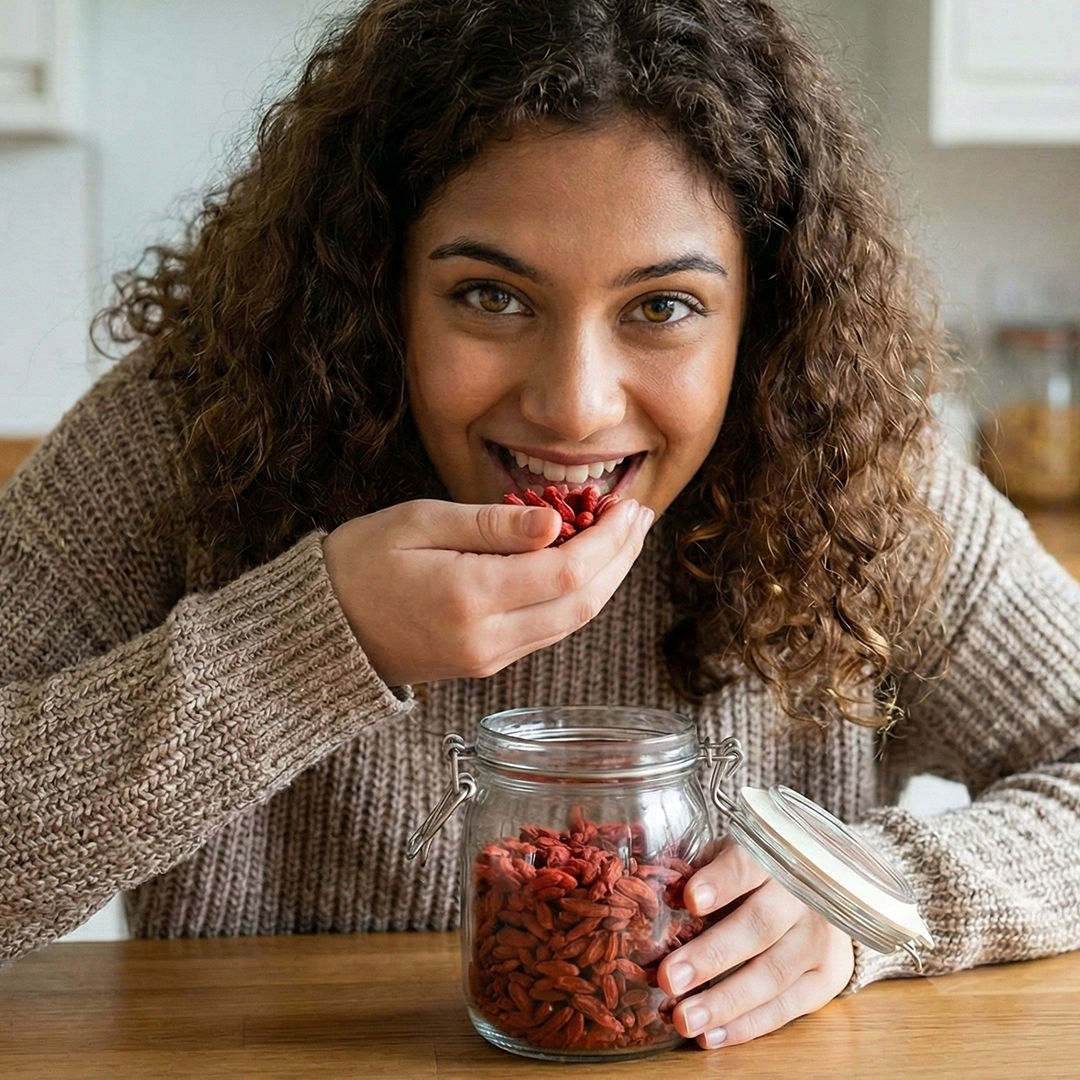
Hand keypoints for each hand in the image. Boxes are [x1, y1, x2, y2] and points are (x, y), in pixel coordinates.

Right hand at [322, 497, 653, 685]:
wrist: (323, 631)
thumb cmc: (361, 563)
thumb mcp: (418, 522)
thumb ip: (491, 525)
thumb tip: (555, 521)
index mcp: (470, 596)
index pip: (568, 569)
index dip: (610, 539)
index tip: (628, 505)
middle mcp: (488, 638)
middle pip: (583, 602)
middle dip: (621, 558)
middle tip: (640, 516)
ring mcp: (489, 657)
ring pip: (572, 622)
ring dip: (606, 579)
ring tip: (624, 537)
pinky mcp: (486, 663)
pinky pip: (549, 632)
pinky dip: (577, 597)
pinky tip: (586, 566)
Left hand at [657, 835, 854, 1047]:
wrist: (821, 890)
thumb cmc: (756, 873)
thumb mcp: (728, 856)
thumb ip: (697, 871)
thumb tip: (656, 895)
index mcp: (773, 856)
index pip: (748, 865)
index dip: (721, 882)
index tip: (690, 899)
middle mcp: (801, 896)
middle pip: (759, 926)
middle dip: (711, 956)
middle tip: (669, 979)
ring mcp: (819, 938)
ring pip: (773, 974)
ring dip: (725, 1002)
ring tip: (684, 1019)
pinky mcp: (827, 977)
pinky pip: (787, 1007)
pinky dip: (747, 1025)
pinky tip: (711, 1035)